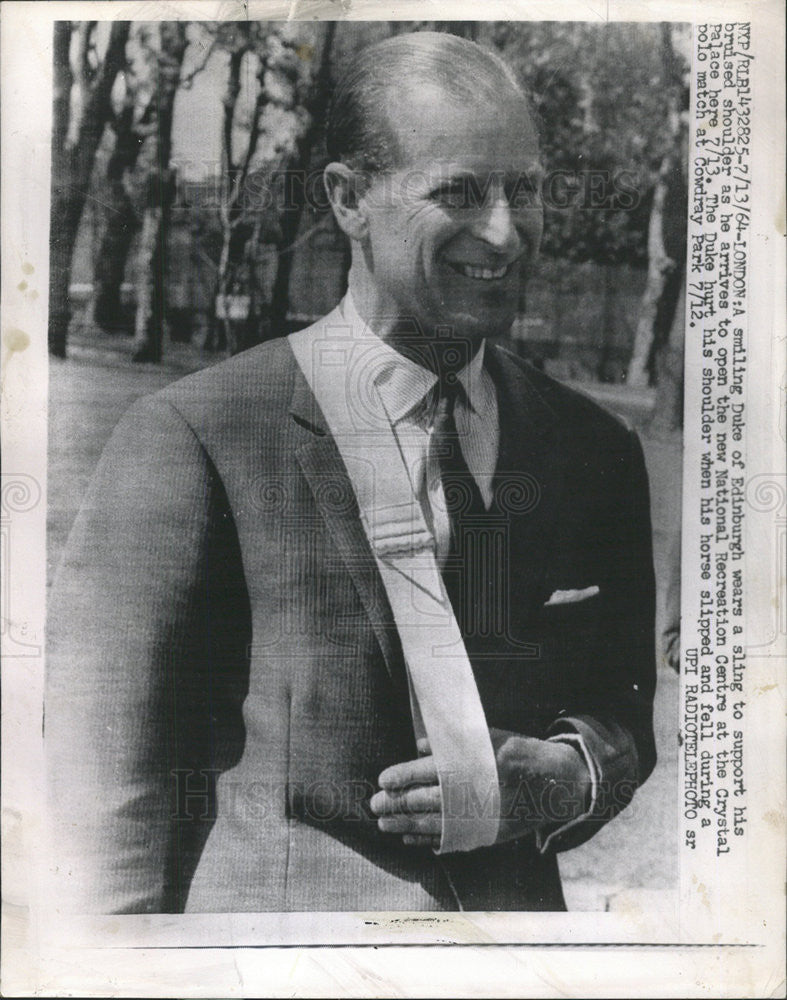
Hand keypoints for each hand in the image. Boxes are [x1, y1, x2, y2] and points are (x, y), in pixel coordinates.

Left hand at [370, 731, 591, 849]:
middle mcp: (474, 791)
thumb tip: (418, 746)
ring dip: (405, 824)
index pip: (427, 771)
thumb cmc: (519, 753)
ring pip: (434, 823)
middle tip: (374, 805)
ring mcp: (480, 816)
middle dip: (396, 803)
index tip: (382, 779)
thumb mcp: (489, 737)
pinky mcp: (486, 833)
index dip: (402, 776)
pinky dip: (427, 839)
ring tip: (385, 824)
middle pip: (425, 799)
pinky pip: (451, 840)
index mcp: (473, 763)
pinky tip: (410, 837)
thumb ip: (452, 743)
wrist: (557, 783)